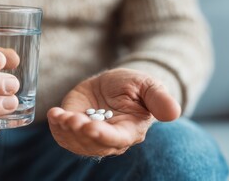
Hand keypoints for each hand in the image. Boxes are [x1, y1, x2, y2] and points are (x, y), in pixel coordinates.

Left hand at [47, 68, 180, 156]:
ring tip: (59, 115)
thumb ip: (159, 99)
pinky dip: (56, 127)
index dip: (103, 136)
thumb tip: (174, 113)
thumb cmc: (133, 85)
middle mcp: (109, 139)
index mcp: (130, 130)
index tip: (90, 127)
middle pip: (93, 144)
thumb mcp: (147, 85)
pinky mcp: (75, 130)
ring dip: (65, 130)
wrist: (112, 84)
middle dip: (80, 132)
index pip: (116, 139)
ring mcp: (90, 136)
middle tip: (72, 118)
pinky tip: (54, 114)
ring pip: (76, 142)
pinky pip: (64, 136)